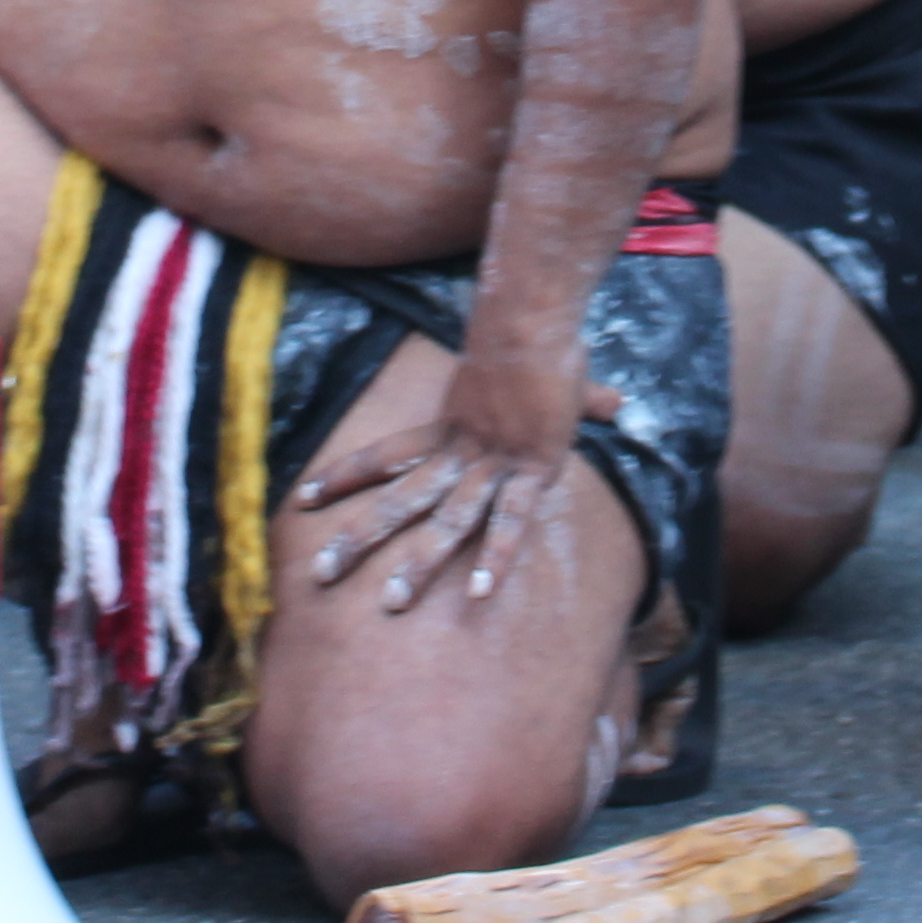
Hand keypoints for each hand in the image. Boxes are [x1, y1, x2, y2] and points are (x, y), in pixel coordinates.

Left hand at [293, 345, 615, 610]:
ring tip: (391, 602)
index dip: (346, 478)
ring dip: (417, 563)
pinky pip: (508, 521)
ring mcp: (491, 464)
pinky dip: (495, 555)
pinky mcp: (529, 471)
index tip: (305, 499)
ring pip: (443, 521)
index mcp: (448, 429)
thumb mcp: (544, 381)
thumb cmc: (542, 345)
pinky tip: (478, 591)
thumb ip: (579, 400)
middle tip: (319, 574)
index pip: (383, 457)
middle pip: (397, 500)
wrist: (537, 320)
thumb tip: (616, 402)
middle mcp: (459, 452)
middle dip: (358, 538)